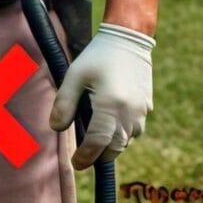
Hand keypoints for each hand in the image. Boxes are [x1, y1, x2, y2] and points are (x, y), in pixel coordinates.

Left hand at [49, 22, 154, 169]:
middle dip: (98, 155)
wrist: (128, 39)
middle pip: (114, 147)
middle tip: (83, 156)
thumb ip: (64, 103)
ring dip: (111, 144)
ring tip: (94, 138)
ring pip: (126, 141)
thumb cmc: (97, 55)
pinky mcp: (147, 107)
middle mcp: (130, 114)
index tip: (75, 164)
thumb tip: (56, 128)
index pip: (97, 143)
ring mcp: (142, 112)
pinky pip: (134, 129)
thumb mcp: (74, 75)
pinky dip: (121, 133)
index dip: (85, 156)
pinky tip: (108, 121)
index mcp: (110, 106)